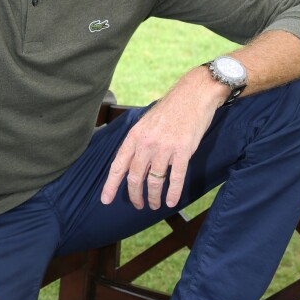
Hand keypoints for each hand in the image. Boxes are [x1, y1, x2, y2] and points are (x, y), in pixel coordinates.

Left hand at [101, 67, 225, 209]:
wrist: (193, 95)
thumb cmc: (170, 109)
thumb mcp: (146, 123)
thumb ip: (138, 142)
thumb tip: (132, 163)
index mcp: (134, 136)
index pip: (118, 165)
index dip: (111, 184)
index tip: (105, 200)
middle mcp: (146, 143)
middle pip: (135, 177)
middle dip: (135, 195)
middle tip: (138, 205)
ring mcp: (165, 148)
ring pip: (154, 181)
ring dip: (153, 197)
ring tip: (154, 205)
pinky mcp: (183, 151)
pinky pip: (176, 178)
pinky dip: (173, 193)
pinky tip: (171, 202)